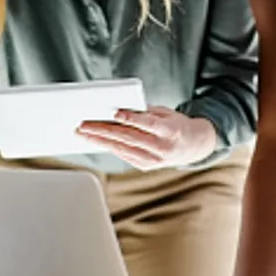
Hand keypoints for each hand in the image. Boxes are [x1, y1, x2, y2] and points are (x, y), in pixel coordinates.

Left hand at [76, 106, 217, 168]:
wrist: (193, 146)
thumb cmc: (175, 125)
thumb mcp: (166, 113)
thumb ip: (144, 111)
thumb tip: (119, 108)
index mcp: (170, 131)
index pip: (147, 124)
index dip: (131, 118)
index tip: (114, 112)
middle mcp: (162, 148)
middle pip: (128, 138)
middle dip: (103, 131)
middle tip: (84, 125)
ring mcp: (153, 160)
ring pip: (122, 149)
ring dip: (100, 141)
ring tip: (83, 133)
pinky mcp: (146, 166)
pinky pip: (124, 155)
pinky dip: (109, 147)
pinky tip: (96, 141)